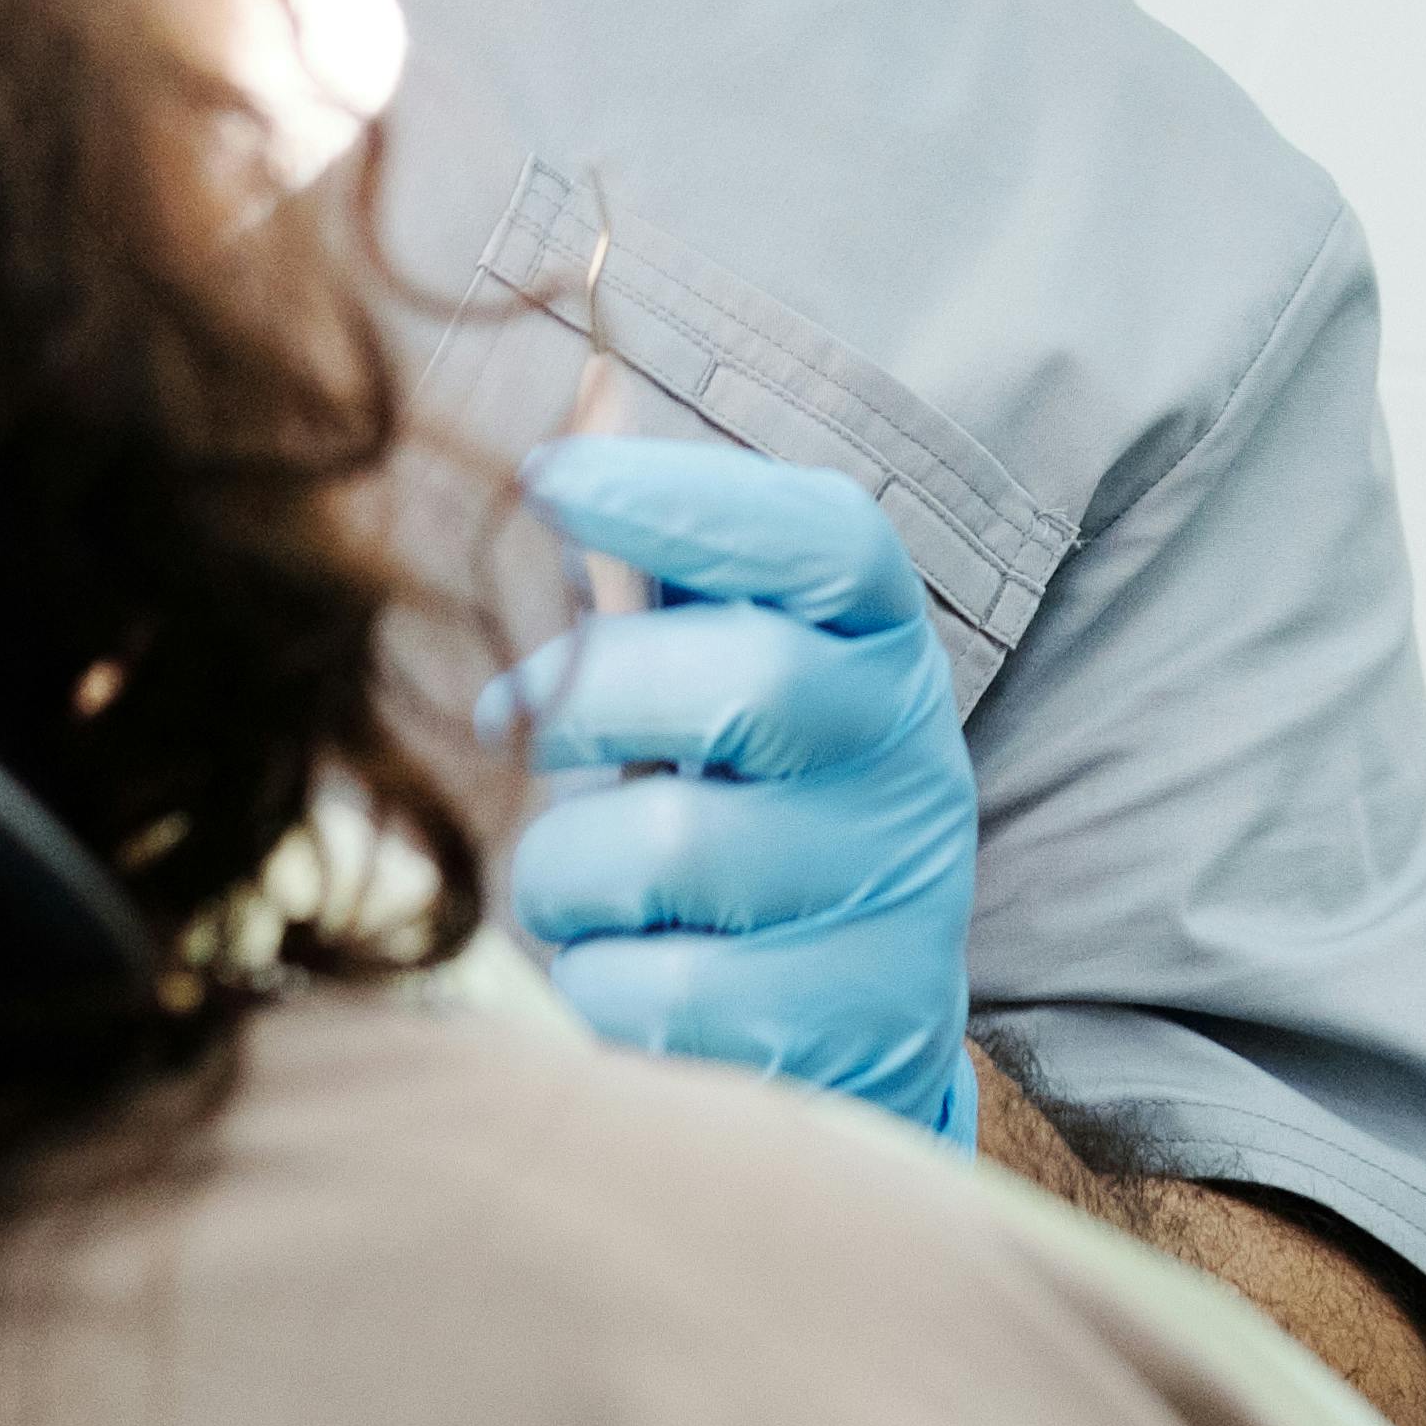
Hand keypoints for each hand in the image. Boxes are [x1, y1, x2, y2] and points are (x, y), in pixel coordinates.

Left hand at [491, 436, 977, 1137]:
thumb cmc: (749, 815)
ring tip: (583, 882)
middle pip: (738, 680)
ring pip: (668, 849)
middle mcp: (914, 758)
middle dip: (586, 698)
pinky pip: (656, 990)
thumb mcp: (728, 681)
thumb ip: (655, 572)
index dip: (687, 496)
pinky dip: (595, 982)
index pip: (822, 537)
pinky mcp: (848, 1028)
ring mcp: (894, 899)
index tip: (544, 473)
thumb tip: (580, 393)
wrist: (856, 1032)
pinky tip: (631, 971)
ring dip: (567, 868)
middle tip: (511, 718)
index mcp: (886, 647)